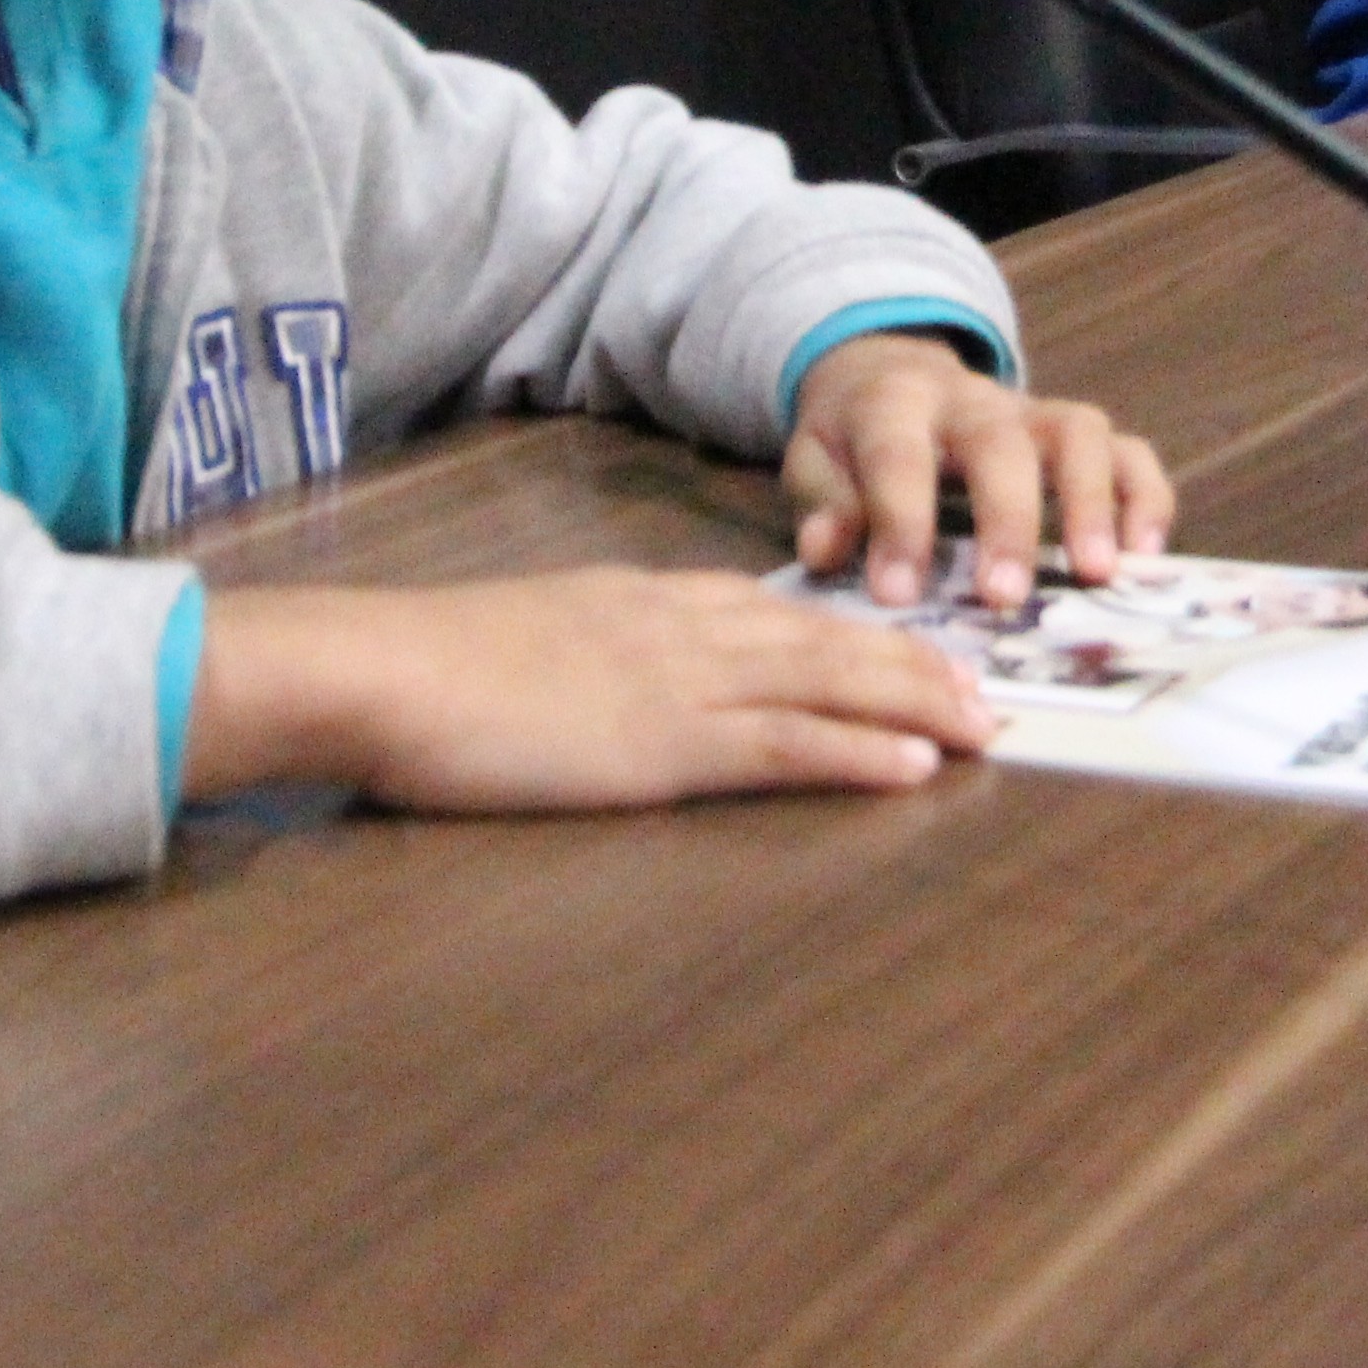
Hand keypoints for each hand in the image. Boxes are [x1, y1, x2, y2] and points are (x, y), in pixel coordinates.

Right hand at [181, 571, 996, 811]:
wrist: (380, 668)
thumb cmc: (428, 668)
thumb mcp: (528, 638)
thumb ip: (589, 652)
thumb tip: (617, 678)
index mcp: (647, 601)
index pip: (779, 611)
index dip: (859, 633)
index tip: (915, 652)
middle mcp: (682, 626)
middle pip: (830, 638)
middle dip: (917, 665)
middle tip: (987, 693)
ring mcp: (678, 682)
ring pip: (829, 682)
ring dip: (917, 704)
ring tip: (984, 728)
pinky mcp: (662, 744)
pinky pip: (784, 744)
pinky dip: (858, 751)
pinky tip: (913, 766)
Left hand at [783, 334, 1172, 608]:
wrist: (890, 375)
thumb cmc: (852, 442)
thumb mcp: (815, 461)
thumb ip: (824, 503)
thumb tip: (825, 551)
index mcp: (894, 404)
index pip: (898, 456)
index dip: (899, 524)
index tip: (898, 596)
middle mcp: (972, 399)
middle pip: (1000, 444)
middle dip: (1006, 521)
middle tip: (1003, 597)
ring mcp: (1032, 412)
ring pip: (1078, 434)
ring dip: (1092, 504)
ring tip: (1097, 576)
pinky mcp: (1076, 433)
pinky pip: (1128, 451)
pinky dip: (1145, 499)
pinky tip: (1145, 557)